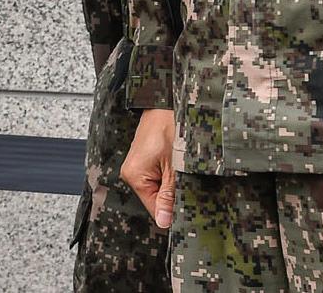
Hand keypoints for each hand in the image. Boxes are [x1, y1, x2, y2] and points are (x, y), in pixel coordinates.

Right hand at [121, 106, 177, 228]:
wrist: (166, 101)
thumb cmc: (170, 125)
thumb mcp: (175, 166)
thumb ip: (169, 195)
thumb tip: (164, 222)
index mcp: (134, 175)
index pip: (155, 209)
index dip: (174, 211)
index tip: (190, 207)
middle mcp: (132, 172)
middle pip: (157, 199)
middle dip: (175, 195)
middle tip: (189, 181)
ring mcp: (138, 165)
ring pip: (161, 188)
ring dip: (174, 183)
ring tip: (183, 168)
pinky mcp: (146, 159)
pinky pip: (160, 177)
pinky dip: (172, 174)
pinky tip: (179, 163)